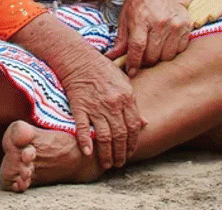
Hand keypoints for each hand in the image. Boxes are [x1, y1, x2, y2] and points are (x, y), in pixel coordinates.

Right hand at [59, 51, 144, 169]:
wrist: (77, 57)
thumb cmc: (100, 67)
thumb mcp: (123, 81)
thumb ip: (133, 103)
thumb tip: (144, 122)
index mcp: (126, 98)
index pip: (134, 127)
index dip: (133, 143)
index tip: (130, 153)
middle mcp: (113, 104)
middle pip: (120, 135)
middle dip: (121, 153)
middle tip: (119, 164)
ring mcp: (95, 106)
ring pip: (104, 136)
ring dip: (106, 153)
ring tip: (106, 164)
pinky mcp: (79, 105)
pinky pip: (83, 127)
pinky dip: (85, 141)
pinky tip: (87, 152)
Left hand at [106, 0, 199, 76]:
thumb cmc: (143, 0)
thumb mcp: (126, 14)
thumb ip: (121, 37)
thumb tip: (112, 56)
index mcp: (141, 19)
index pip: (137, 47)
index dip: (133, 63)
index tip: (131, 72)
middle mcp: (159, 23)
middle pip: (152, 55)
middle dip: (145, 61)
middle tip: (142, 57)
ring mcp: (174, 26)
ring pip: (166, 56)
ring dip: (159, 57)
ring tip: (154, 49)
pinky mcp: (186, 27)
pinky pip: (179, 50)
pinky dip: (171, 51)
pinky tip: (165, 43)